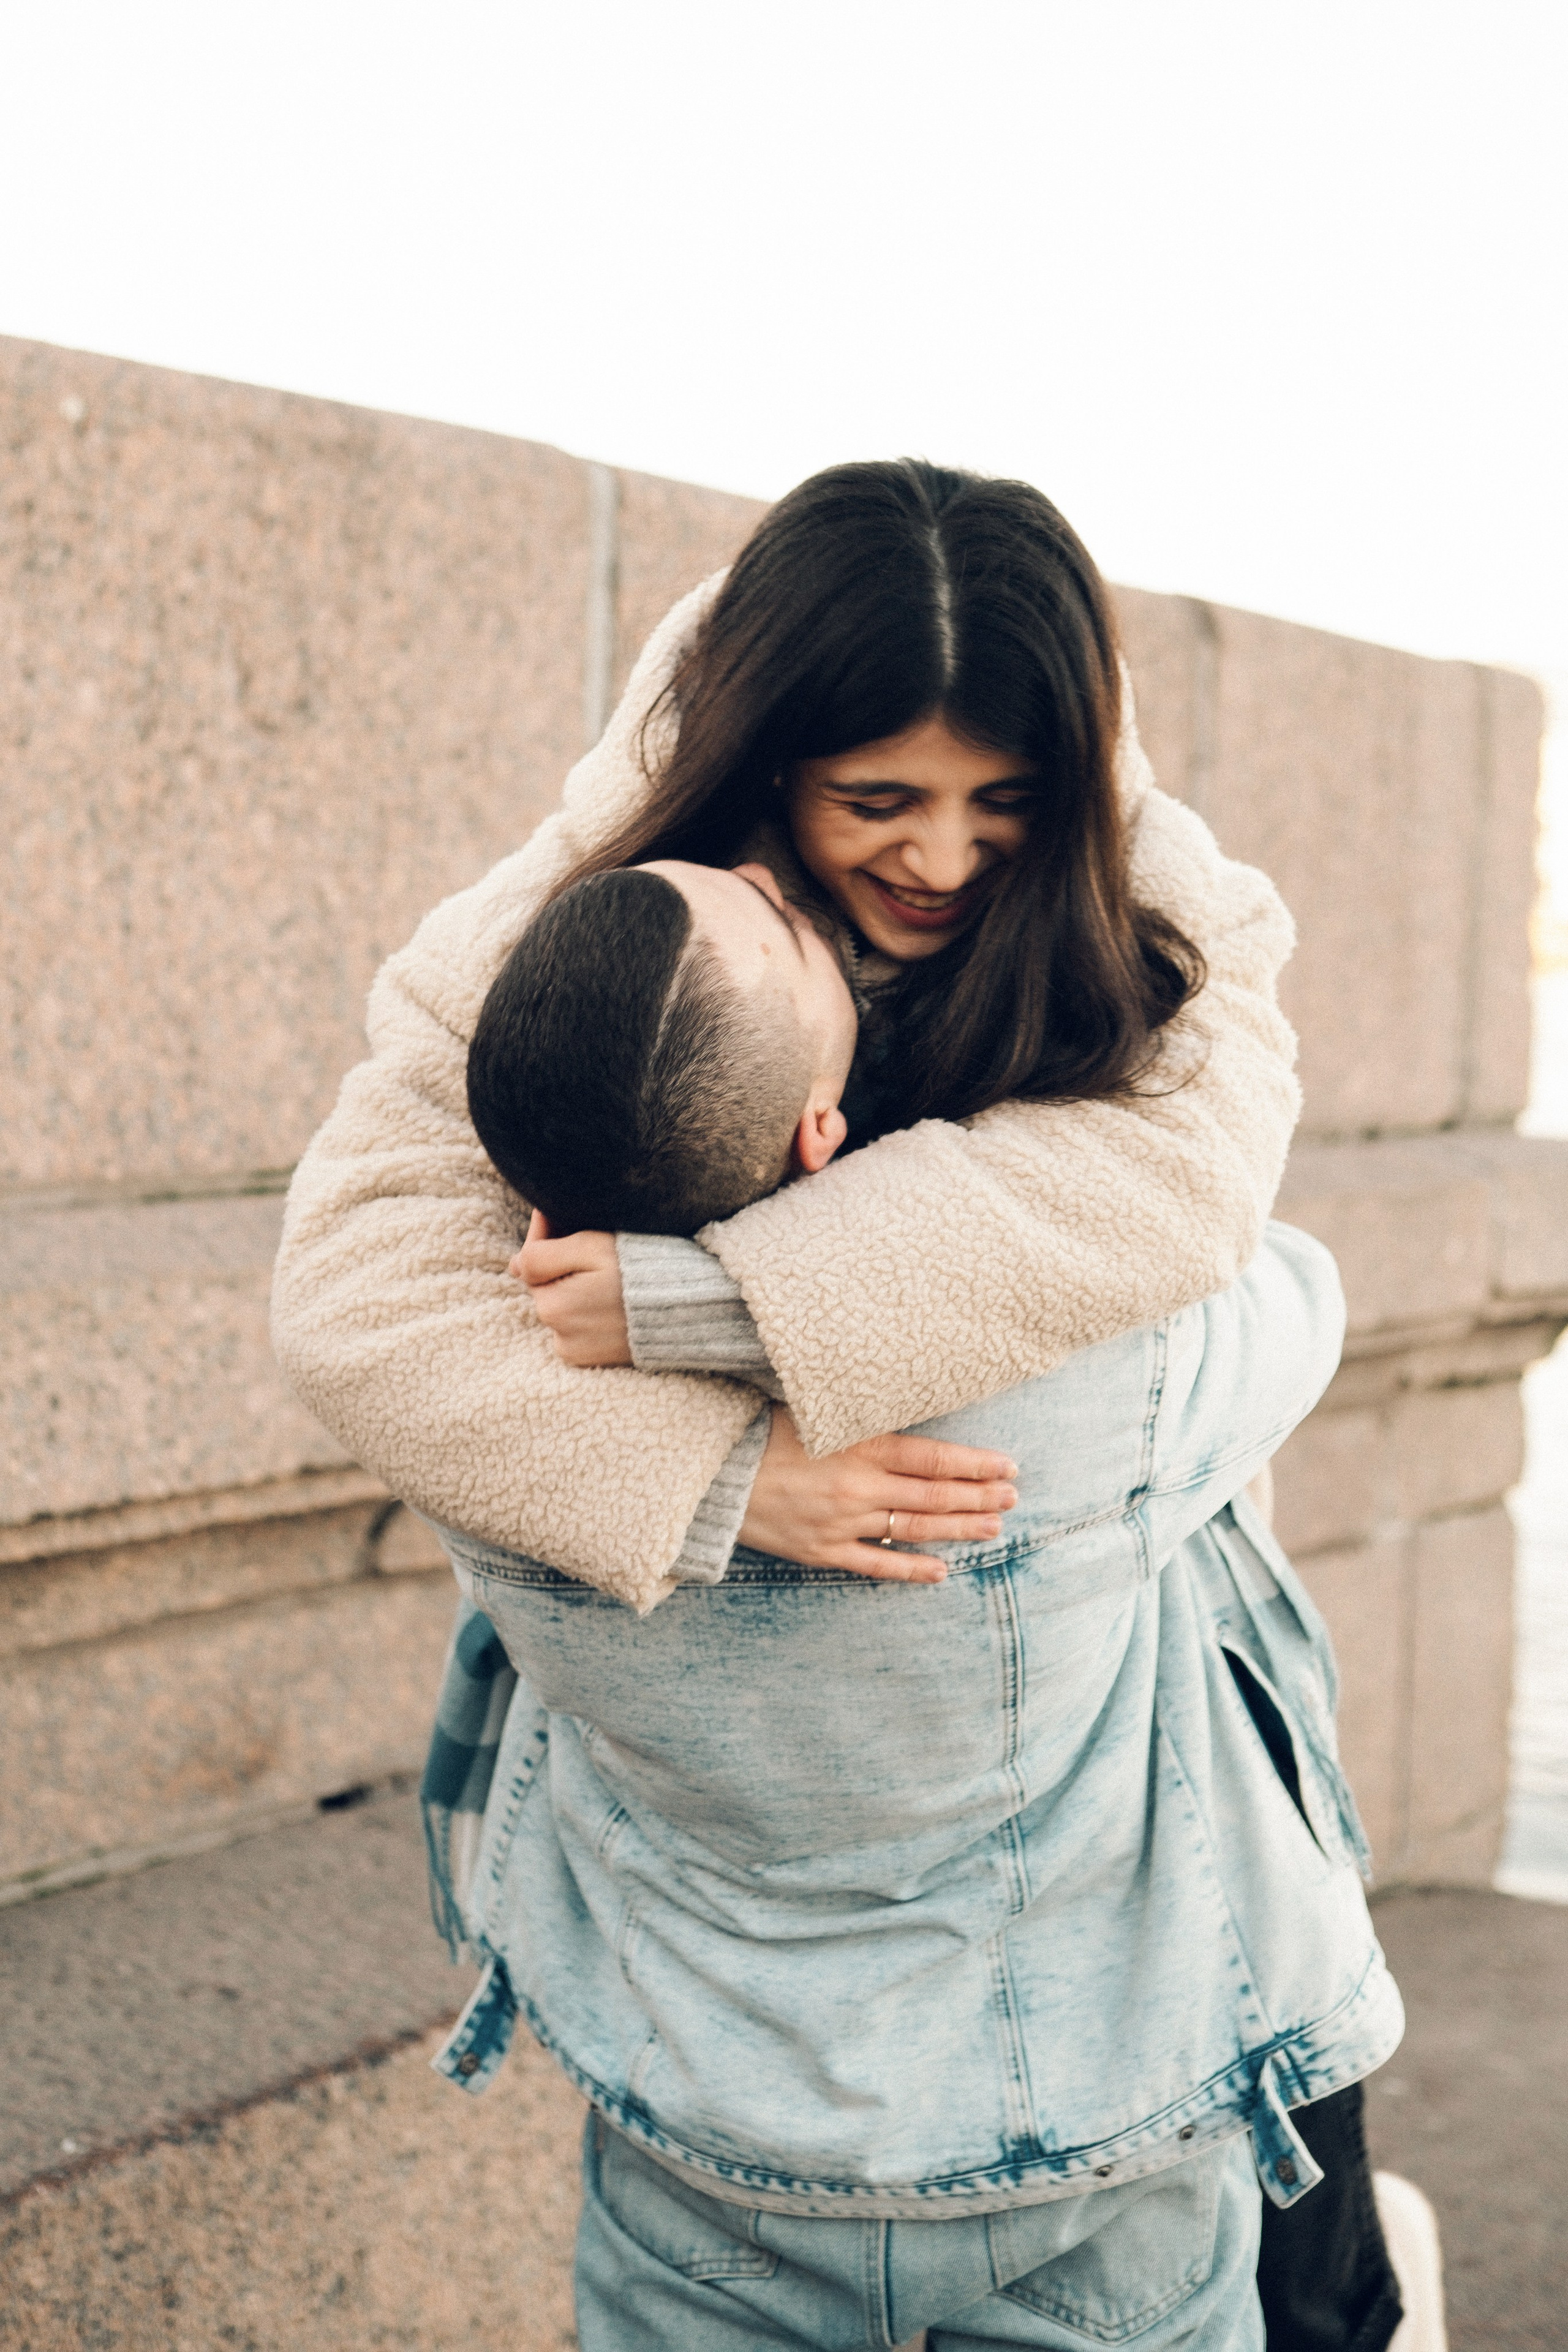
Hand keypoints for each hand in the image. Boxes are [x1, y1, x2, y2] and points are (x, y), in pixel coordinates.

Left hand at [512, 1212, 631, 1366]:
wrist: (690, 1309)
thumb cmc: (643, 1271)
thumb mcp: (591, 1247)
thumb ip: (543, 1254)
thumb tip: (514, 1264)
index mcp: (552, 1304)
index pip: (530, 1262)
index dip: (547, 1235)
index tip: (560, 1216)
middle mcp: (558, 1334)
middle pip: (546, 1286)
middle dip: (561, 1265)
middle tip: (593, 1247)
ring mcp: (574, 1351)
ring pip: (561, 1307)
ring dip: (575, 1289)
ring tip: (607, 1276)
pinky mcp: (591, 1361)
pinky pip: (575, 1329)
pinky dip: (586, 1313)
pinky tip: (611, 1301)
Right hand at [738, 1408, 1018, 1584]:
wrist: (710, 1473)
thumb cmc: (761, 1431)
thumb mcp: (816, 1412)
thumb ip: (863, 1418)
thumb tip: (908, 1412)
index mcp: (859, 1446)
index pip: (934, 1458)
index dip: (976, 1464)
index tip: (1008, 1466)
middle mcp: (858, 1487)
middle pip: (934, 1496)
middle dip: (980, 1496)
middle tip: (1013, 1497)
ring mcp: (842, 1523)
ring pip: (915, 1530)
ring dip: (959, 1529)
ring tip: (994, 1528)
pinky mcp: (821, 1551)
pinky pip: (876, 1565)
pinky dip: (912, 1570)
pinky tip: (942, 1571)